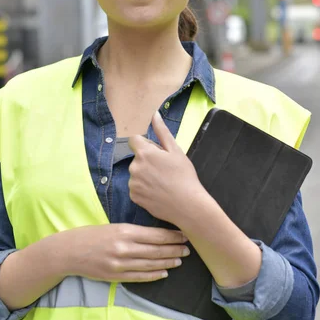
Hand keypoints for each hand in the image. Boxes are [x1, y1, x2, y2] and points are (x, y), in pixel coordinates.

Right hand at [66, 223, 189, 281]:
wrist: (70, 251)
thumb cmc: (93, 235)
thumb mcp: (114, 226)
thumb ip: (133, 231)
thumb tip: (156, 234)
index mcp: (125, 231)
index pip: (155, 235)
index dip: (172, 236)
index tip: (184, 235)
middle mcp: (124, 248)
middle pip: (156, 250)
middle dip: (174, 249)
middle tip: (187, 248)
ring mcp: (120, 264)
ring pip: (150, 264)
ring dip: (167, 262)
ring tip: (179, 260)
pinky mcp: (116, 276)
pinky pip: (139, 276)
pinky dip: (154, 275)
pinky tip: (164, 272)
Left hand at [128, 111, 204, 225]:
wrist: (187, 205)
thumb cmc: (184, 175)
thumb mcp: (175, 150)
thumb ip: (162, 131)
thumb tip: (154, 114)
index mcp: (144, 153)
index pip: (134, 140)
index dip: (146, 144)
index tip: (157, 153)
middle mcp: (134, 167)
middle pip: (137, 157)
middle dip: (147, 160)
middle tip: (165, 170)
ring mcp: (133, 183)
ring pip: (136, 173)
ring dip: (145, 174)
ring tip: (162, 182)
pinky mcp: (134, 197)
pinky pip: (136, 187)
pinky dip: (144, 188)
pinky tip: (157, 191)